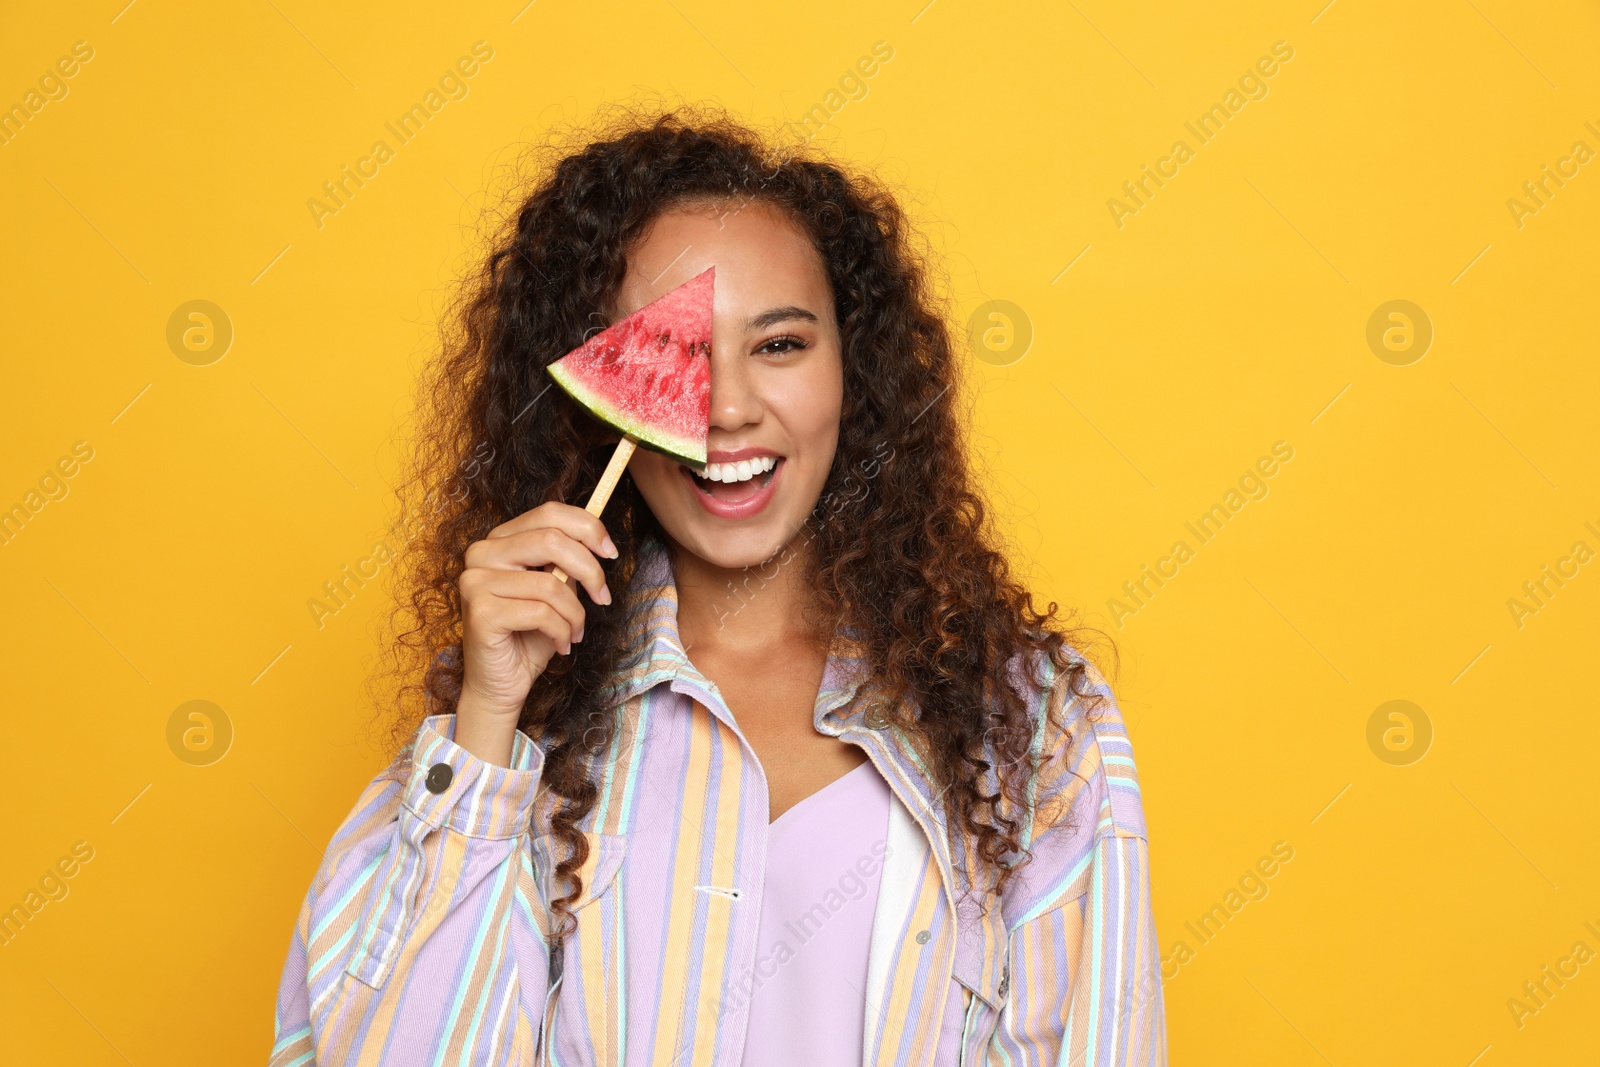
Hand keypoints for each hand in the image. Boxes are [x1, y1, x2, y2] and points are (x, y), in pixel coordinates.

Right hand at [453, 502, 616, 764]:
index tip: (611, 553)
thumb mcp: (556, 591)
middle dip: (590, 570)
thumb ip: (567, 563)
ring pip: (550, 583)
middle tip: (603, 598)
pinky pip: (541, 613)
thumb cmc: (530, 637)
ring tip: (574, 633)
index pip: (549, 513)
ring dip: (576, 614)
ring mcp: (475, 581)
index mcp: (499, 541)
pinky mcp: (480, 612)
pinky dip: (562, 631)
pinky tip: (560, 646)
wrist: (502, 686)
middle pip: (552, 540)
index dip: (588, 527)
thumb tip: (598, 541)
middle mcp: (481, 554)